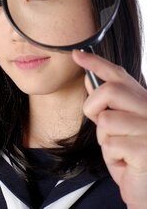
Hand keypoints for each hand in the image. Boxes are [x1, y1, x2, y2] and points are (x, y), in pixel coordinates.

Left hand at [72, 50, 146, 208]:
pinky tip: (125, 162)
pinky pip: (111, 144)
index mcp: (141, 100)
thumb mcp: (116, 125)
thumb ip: (105, 103)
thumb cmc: (130, 154)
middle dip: (93, 106)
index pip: (117, 74)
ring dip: (104, 139)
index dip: (96, 62)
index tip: (77, 54)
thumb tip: (88, 78)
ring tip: (119, 149)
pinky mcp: (146, 149)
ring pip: (106, 120)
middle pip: (109, 90)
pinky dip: (111, 156)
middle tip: (100, 123)